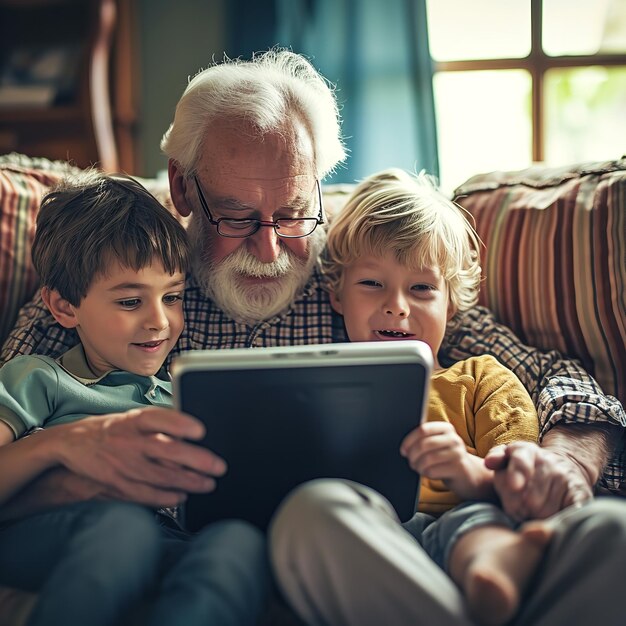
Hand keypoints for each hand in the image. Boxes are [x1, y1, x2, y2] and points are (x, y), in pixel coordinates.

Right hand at [55, 407, 226, 506]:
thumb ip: (160, 423)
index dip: (180, 424)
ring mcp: (123, 464)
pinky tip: (183, 496)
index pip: (159, 418)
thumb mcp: (133, 417)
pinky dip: (167, 497)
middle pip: (167, 450)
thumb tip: (193, 430)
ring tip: (208, 484)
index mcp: (135, 419)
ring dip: (189, 482)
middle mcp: (129, 440)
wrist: (72, 444)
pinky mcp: (117, 483)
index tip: (200, 430)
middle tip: (218, 467)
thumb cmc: (113, 429)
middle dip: (197, 460)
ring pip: (161, 476)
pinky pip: (146, 494)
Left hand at [401, 422, 491, 499]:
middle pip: (424, 444)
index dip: (409, 440)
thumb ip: (424, 440)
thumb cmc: (447, 458)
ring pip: (428, 459)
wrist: (469, 474)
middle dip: (412, 455)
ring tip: (419, 468)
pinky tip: (429, 473)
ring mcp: (458, 453)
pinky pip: (434, 471)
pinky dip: (426, 473)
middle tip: (411, 462)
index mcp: (446, 428)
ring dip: (418, 466)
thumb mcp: (438, 444)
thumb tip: (404, 447)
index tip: (403, 450)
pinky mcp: (459, 468)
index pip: (423, 429)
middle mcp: (453, 438)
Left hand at [485, 441, 592, 520]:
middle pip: (530, 496)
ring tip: (531, 513)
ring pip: (545, 510)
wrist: (562, 467)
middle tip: (517, 509)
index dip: (517, 475)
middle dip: (519, 507)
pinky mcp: (581, 494)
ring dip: (535, 517)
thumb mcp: (507, 456)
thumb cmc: (523, 466)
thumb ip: (496, 458)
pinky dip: (562, 520)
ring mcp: (566, 478)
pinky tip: (554, 523)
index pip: (521, 462)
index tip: (514, 487)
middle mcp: (548, 462)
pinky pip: (572, 511)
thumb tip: (490, 463)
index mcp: (526, 451)